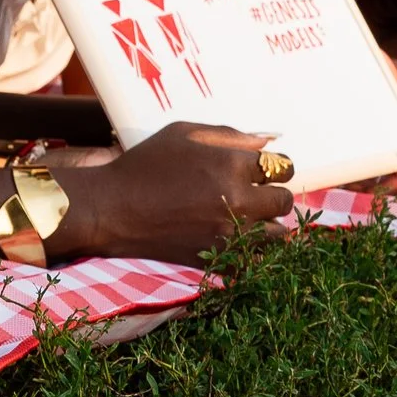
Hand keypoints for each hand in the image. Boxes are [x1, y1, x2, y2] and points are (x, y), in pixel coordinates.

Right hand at [53, 118, 296, 259]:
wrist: (112, 209)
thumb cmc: (145, 164)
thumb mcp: (183, 134)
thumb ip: (229, 135)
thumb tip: (268, 141)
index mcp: (232, 164)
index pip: (281, 167)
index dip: (272, 168)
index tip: (260, 172)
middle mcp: (238, 200)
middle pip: (284, 201)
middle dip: (274, 195)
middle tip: (256, 195)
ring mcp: (229, 234)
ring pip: (276, 234)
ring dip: (267, 225)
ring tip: (248, 220)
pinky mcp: (217, 260)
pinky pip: (255, 262)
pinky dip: (251, 254)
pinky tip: (236, 243)